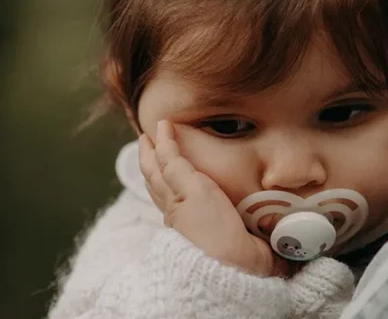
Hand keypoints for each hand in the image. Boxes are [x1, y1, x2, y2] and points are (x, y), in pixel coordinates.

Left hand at [139, 120, 291, 276]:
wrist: (234, 265)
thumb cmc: (211, 228)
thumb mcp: (191, 188)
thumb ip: (175, 162)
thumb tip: (161, 132)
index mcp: (170, 197)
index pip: (156, 164)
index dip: (157, 143)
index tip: (161, 122)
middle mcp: (177, 209)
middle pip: (158, 180)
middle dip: (153, 159)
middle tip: (153, 139)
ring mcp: (192, 220)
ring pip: (172, 192)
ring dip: (167, 173)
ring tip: (168, 160)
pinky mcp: (210, 227)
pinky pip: (192, 202)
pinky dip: (187, 189)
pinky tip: (196, 189)